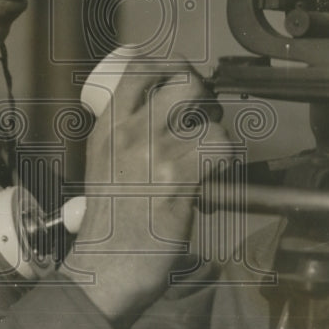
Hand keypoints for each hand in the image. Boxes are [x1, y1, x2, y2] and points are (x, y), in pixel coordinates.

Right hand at [59, 56, 218, 323]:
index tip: (179, 74)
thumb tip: (158, 115)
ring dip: (217, 132)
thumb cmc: (108, 223)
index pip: (138, 66)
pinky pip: (220, 147)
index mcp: (108, 125)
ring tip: (209, 153)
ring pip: (208, 115)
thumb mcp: (103, 164)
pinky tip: (213, 177)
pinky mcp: (180, 177)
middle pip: (182, 79)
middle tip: (203, 113)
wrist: (107, 266)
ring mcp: (155, 151)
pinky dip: (226, 160)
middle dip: (203, 92)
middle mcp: (130, 131)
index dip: (168, 62)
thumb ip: (125, 138)